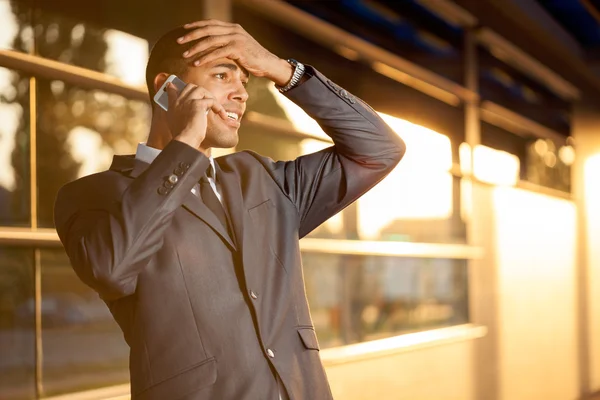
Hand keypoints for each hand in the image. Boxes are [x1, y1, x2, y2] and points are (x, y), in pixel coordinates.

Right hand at [165, 82, 227, 148]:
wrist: (185, 139)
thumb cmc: (182, 135)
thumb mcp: (173, 123)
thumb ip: (176, 114)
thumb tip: (176, 112)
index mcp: (172, 105)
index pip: (172, 90)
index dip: (175, 87)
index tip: (175, 86)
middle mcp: (179, 100)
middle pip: (190, 86)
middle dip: (200, 91)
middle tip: (207, 100)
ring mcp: (188, 101)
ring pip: (201, 90)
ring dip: (210, 97)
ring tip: (216, 108)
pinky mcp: (198, 104)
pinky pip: (211, 101)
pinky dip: (218, 107)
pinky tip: (222, 115)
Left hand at [178, 20, 293, 85]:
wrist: (268, 64)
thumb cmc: (253, 59)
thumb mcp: (239, 49)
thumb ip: (227, 45)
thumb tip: (213, 49)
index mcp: (232, 28)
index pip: (210, 23)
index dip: (196, 25)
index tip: (183, 30)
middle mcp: (233, 30)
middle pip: (207, 30)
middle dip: (191, 35)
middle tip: (178, 41)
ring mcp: (236, 38)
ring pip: (210, 40)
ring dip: (195, 48)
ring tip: (184, 54)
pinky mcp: (238, 48)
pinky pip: (217, 52)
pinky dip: (205, 57)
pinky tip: (197, 63)